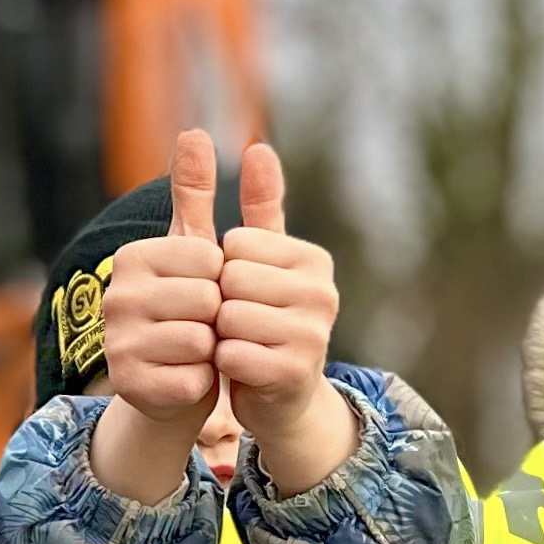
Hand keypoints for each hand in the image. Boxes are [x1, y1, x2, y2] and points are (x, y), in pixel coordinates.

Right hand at [91, 128, 229, 503]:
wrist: (173, 383)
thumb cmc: (191, 310)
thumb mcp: (196, 249)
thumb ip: (195, 192)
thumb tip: (195, 131)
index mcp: (133, 256)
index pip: (211, 259)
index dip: (225, 281)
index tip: (207, 292)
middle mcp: (116, 294)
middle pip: (208, 299)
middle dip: (220, 317)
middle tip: (204, 327)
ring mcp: (116, 341)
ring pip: (201, 340)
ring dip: (213, 351)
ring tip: (196, 352)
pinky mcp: (128, 385)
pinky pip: (193, 379)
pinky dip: (201, 382)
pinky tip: (187, 378)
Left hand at [217, 142, 355, 491]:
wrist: (280, 397)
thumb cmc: (262, 320)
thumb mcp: (261, 261)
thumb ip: (261, 204)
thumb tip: (259, 146)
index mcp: (314, 259)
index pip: (236, 244)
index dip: (222, 270)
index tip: (242, 293)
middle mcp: (323, 292)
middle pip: (231, 278)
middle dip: (220, 302)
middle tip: (237, 323)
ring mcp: (315, 333)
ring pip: (229, 316)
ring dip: (220, 334)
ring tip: (240, 344)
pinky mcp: (296, 371)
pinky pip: (232, 353)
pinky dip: (224, 363)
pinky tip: (240, 367)